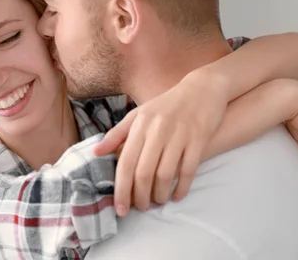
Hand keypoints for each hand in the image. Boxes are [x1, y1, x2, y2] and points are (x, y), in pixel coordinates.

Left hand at [94, 76, 227, 215]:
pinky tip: (177, 196)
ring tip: (158, 201)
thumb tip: (95, 153)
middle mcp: (158, 130)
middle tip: (140, 208)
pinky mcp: (198, 139)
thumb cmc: (166, 105)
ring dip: (160, 195)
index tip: (120, 209)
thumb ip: (117, 134)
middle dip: (140, 197)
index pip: (125, 163)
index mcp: (140, 124)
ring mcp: (179, 135)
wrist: (202, 89)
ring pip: (165, 175)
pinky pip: (188, 171)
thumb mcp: (139, 114)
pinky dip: (181, 188)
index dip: (121, 189)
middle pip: (144, 173)